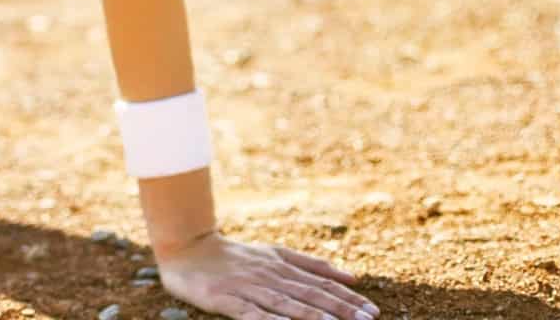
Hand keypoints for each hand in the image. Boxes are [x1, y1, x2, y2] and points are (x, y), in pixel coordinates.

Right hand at [155, 230, 379, 319]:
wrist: (188, 247)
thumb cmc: (235, 255)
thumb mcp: (275, 253)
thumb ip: (310, 264)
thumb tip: (350, 275)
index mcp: (282, 266)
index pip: (321, 283)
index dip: (346, 298)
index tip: (371, 311)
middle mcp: (269, 275)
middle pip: (309, 294)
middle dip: (340, 309)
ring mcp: (248, 287)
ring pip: (285, 303)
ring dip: (312, 315)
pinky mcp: (225, 298)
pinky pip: (250, 313)